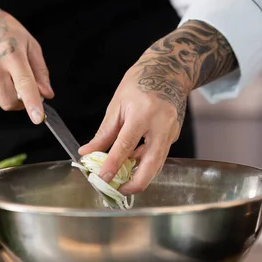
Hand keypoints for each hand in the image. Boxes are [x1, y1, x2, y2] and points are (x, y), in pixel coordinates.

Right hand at [0, 3, 53, 122]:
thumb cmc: (2, 29)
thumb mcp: (28, 42)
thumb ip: (40, 71)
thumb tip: (46, 94)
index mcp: (12, 54)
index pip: (24, 83)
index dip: (32, 102)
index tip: (38, 118)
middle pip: (9, 102)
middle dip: (20, 104)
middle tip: (23, 91)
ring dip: (5, 93)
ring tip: (2, 70)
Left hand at [79, 20, 237, 193]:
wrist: (168, 70)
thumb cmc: (139, 83)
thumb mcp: (117, 105)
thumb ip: (104, 133)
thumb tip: (87, 153)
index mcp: (143, 113)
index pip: (126, 145)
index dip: (113, 164)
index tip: (103, 179)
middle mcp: (162, 124)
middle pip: (152, 163)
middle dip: (136, 183)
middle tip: (119, 191)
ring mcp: (171, 131)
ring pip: (157, 163)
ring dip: (139, 175)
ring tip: (120, 179)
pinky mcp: (174, 136)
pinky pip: (158, 155)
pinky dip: (144, 162)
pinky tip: (131, 162)